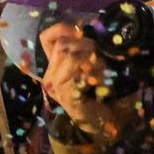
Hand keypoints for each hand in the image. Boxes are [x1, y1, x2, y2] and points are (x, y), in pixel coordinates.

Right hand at [39, 22, 137, 141]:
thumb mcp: (99, 68)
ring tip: (104, 74)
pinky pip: (75, 74)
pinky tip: (102, 84)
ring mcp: (56, 87)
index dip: (63, 29)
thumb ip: (92, 51)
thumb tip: (95, 29)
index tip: (83, 33)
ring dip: (93, 61)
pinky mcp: (66, 97)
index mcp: (56, 66)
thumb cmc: (105, 97)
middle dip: (88, 47)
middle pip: (63, 45)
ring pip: (68, 56)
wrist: (106, 125)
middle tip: (103, 61)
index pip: (48, 38)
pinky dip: (93, 75)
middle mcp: (51, 75)